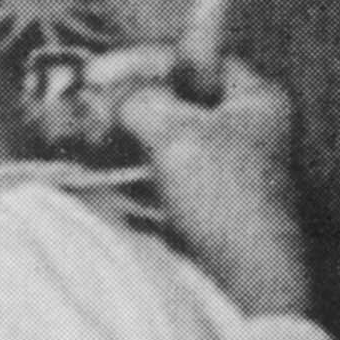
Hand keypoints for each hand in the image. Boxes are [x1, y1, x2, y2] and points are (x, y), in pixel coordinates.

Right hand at [92, 50, 317, 323]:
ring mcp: (222, 172)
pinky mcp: (200, 208)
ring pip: (162, 138)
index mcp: (257, 101)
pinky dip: (126, 171)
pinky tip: (96, 172)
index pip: (197, 58)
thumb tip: (107, 89)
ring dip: (122, 136)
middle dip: (128, 100)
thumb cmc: (225, 197)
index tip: (95, 73)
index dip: (144, 59)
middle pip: (177, 99)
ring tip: (82, 136)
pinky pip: (155, 175)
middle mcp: (245, 131)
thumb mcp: (178, 133)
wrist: (244, 281)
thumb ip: (139, 101)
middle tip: (85, 103)